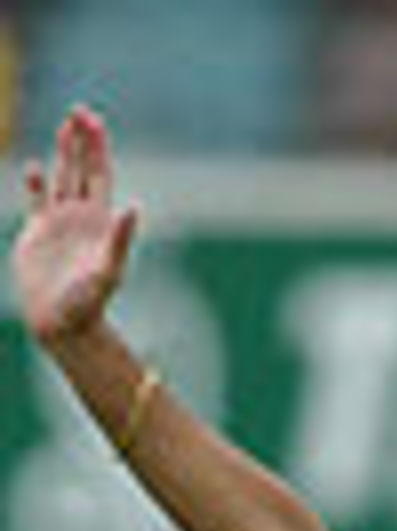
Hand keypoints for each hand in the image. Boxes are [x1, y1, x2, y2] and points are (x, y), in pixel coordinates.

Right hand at [10, 105, 137, 345]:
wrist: (63, 325)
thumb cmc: (88, 303)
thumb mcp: (107, 269)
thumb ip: (119, 239)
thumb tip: (133, 208)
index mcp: (99, 222)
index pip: (99, 174)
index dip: (97, 147)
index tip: (92, 120)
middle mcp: (81, 219)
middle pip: (82, 170)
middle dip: (81, 141)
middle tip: (79, 111)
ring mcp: (58, 225)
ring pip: (62, 180)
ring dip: (63, 154)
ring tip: (65, 127)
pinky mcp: (37, 236)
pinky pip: (37, 202)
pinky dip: (36, 184)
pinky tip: (35, 168)